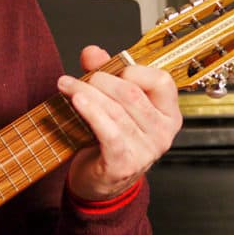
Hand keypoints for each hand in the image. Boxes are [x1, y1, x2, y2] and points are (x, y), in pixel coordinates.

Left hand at [58, 45, 181, 201]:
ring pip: (116, 110)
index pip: (161, 81)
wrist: (101, 182)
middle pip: (132, 93)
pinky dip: (91, 112)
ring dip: (86, 92)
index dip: (133, 69)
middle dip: (100, 80)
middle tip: (79, 77)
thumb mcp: (112, 103)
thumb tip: (93, 52)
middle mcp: (163, 132)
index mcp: (167, 113)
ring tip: (66, 84)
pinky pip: (108, 131)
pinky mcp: (125, 163)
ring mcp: (146, 150)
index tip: (109, 68)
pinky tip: (76, 100)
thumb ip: (105, 74)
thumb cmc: (109, 140)